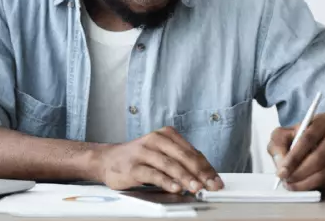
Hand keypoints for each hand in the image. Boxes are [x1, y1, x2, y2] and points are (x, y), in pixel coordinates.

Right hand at [95, 126, 223, 192]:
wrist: (108, 159)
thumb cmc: (139, 158)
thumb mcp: (161, 154)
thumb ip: (180, 162)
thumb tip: (205, 176)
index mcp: (166, 135)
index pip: (192, 152)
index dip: (207, 168)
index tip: (216, 182)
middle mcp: (156, 139)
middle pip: (183, 157)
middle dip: (200, 173)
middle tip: (211, 186)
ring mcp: (144, 152)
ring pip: (169, 165)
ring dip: (185, 177)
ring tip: (197, 188)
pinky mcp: (134, 166)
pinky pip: (153, 174)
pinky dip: (166, 181)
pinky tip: (175, 188)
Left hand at [268, 113, 324, 190]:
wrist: (323, 144)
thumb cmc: (300, 138)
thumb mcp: (284, 134)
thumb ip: (278, 143)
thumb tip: (282, 162)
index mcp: (323, 121)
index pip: (308, 138)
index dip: (294, 156)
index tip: (283, 169)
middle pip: (319, 157)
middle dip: (299, 172)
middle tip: (287, 179)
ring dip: (306, 182)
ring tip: (292, 184)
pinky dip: (314, 185)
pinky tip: (302, 185)